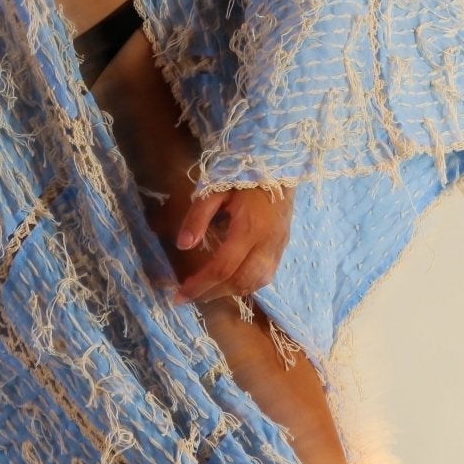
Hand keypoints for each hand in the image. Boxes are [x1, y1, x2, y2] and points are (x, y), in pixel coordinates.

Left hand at [156, 183, 294, 306]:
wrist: (279, 166)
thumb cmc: (243, 176)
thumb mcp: (215, 190)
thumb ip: (198, 217)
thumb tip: (183, 246)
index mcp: (250, 229)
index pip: (223, 267)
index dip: (200, 285)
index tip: (180, 294)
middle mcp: (268, 243)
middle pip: (240, 282)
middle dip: (212, 294)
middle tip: (188, 297)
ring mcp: (279, 247)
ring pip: (256, 283)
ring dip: (229, 292)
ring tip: (206, 291)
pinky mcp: (283, 247)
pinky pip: (266, 276)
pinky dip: (245, 285)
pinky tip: (228, 281)